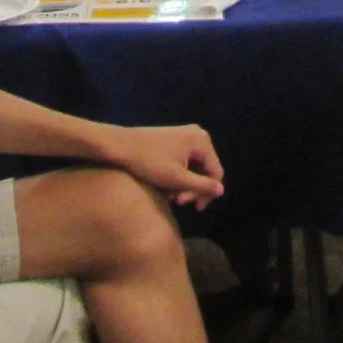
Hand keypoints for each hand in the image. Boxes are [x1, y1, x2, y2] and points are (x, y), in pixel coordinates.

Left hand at [101, 123, 225, 206]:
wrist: (121, 146)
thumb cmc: (149, 162)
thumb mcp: (177, 179)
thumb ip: (202, 186)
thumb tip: (222, 191)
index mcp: (202, 141)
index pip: (216, 173)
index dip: (207, 193)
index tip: (192, 207)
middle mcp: (198, 135)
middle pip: (205, 169)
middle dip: (193, 188)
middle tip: (178, 202)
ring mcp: (186, 135)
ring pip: (194, 167)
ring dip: (185, 184)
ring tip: (170, 196)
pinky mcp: (175, 139)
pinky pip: (185, 161)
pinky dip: (179, 175)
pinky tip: (167, 185)